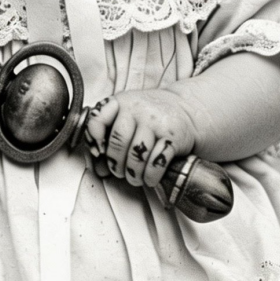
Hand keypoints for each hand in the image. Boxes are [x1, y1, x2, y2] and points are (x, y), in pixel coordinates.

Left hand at [83, 87, 201, 188]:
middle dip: (116, 164)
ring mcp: (155, 122)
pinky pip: (156, 163)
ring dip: (134, 174)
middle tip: (120, 172)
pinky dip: (150, 176)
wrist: (186, 108)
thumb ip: (110, 135)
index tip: (99, 151)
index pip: (98, 117)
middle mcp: (137, 109)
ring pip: (136, 155)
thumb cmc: (151, 116)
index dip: (94, 138)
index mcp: (121, 102)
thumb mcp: (128, 114)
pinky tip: (150, 177)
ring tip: (135, 177)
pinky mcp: (172, 136)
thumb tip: (98, 169)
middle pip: (118, 142)